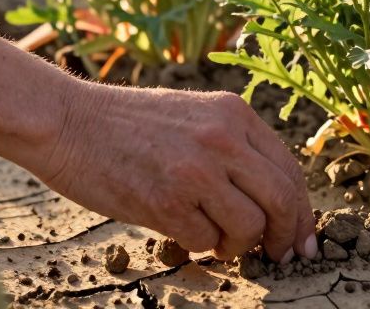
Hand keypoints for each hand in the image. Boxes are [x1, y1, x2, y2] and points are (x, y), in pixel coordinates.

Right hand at [33, 82, 316, 262]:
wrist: (67, 121)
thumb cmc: (127, 124)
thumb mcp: (193, 116)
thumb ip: (233, 147)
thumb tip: (274, 200)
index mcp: (233, 113)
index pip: (288, 169)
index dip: (302, 210)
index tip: (302, 236)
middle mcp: (222, 138)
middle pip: (283, 200)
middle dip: (286, 236)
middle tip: (279, 255)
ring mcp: (196, 170)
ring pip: (250, 227)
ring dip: (237, 244)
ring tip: (214, 236)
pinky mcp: (166, 201)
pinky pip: (205, 240)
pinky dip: (198, 243)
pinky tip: (178, 227)